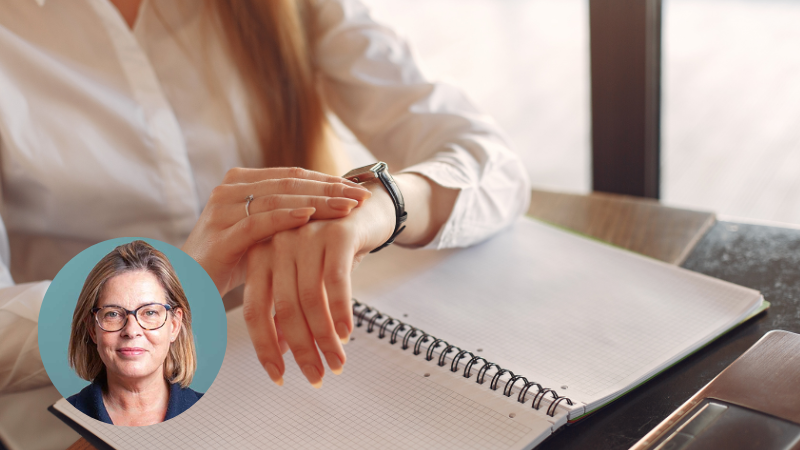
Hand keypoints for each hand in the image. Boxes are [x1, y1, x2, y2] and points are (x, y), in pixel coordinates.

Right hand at [183, 167, 370, 296]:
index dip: (327, 181)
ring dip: (316, 201)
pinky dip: (286, 217)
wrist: (189, 287)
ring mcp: (223, 210)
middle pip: (289, 183)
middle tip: (361, 196)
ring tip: (346, 207)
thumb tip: (330, 206)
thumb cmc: (230, 261)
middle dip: (329, 189)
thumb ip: (285, 215)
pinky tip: (311, 217)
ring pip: (278, 198)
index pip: (293, 176)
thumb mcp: (262, 233)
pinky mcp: (221, 235)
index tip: (359, 190)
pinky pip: (258, 222)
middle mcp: (230, 189)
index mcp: (241, 183)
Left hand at [242, 179, 395, 386]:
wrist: (366, 208)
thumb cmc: (331, 247)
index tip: (278, 375)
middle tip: (316, 375)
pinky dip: (341, 312)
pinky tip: (346, 333)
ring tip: (336, 361)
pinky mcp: (336, 233)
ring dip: (324, 338)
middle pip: (282, 308)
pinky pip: (336, 281)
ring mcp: (305, 236)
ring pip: (310, 299)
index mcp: (260, 255)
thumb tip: (280, 349)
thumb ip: (287, 307)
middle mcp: (278, 243)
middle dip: (301, 349)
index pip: (254, 310)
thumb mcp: (305, 276)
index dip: (265, 347)